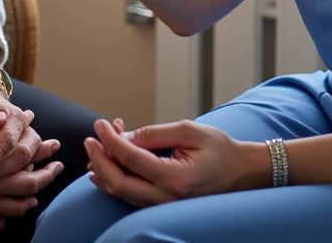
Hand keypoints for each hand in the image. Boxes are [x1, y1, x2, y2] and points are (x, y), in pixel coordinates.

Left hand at [0, 68, 57, 177]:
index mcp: (10, 113)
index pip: (7, 137)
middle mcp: (22, 126)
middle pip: (22, 152)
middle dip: (2, 169)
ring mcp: (25, 137)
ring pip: (28, 160)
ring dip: (10, 175)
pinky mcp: (22, 147)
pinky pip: (27, 163)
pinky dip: (18, 175)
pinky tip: (3, 184)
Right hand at [0, 114, 63, 231]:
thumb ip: (3, 125)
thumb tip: (30, 116)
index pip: (27, 160)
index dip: (44, 152)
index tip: (55, 148)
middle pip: (28, 185)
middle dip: (47, 176)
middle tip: (57, 168)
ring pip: (17, 206)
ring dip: (31, 198)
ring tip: (39, 190)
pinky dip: (9, 214)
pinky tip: (16, 204)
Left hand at [84, 117, 268, 207]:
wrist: (241, 173)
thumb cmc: (220, 149)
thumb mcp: (189, 130)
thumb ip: (154, 133)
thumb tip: (124, 136)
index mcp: (175, 178)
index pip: (130, 158)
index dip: (110, 140)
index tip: (99, 124)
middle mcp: (167, 199)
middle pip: (119, 183)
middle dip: (99, 159)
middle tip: (90, 139)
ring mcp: (164, 207)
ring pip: (122, 193)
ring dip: (105, 169)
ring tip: (97, 147)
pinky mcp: (162, 206)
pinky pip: (132, 196)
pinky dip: (117, 178)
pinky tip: (107, 166)